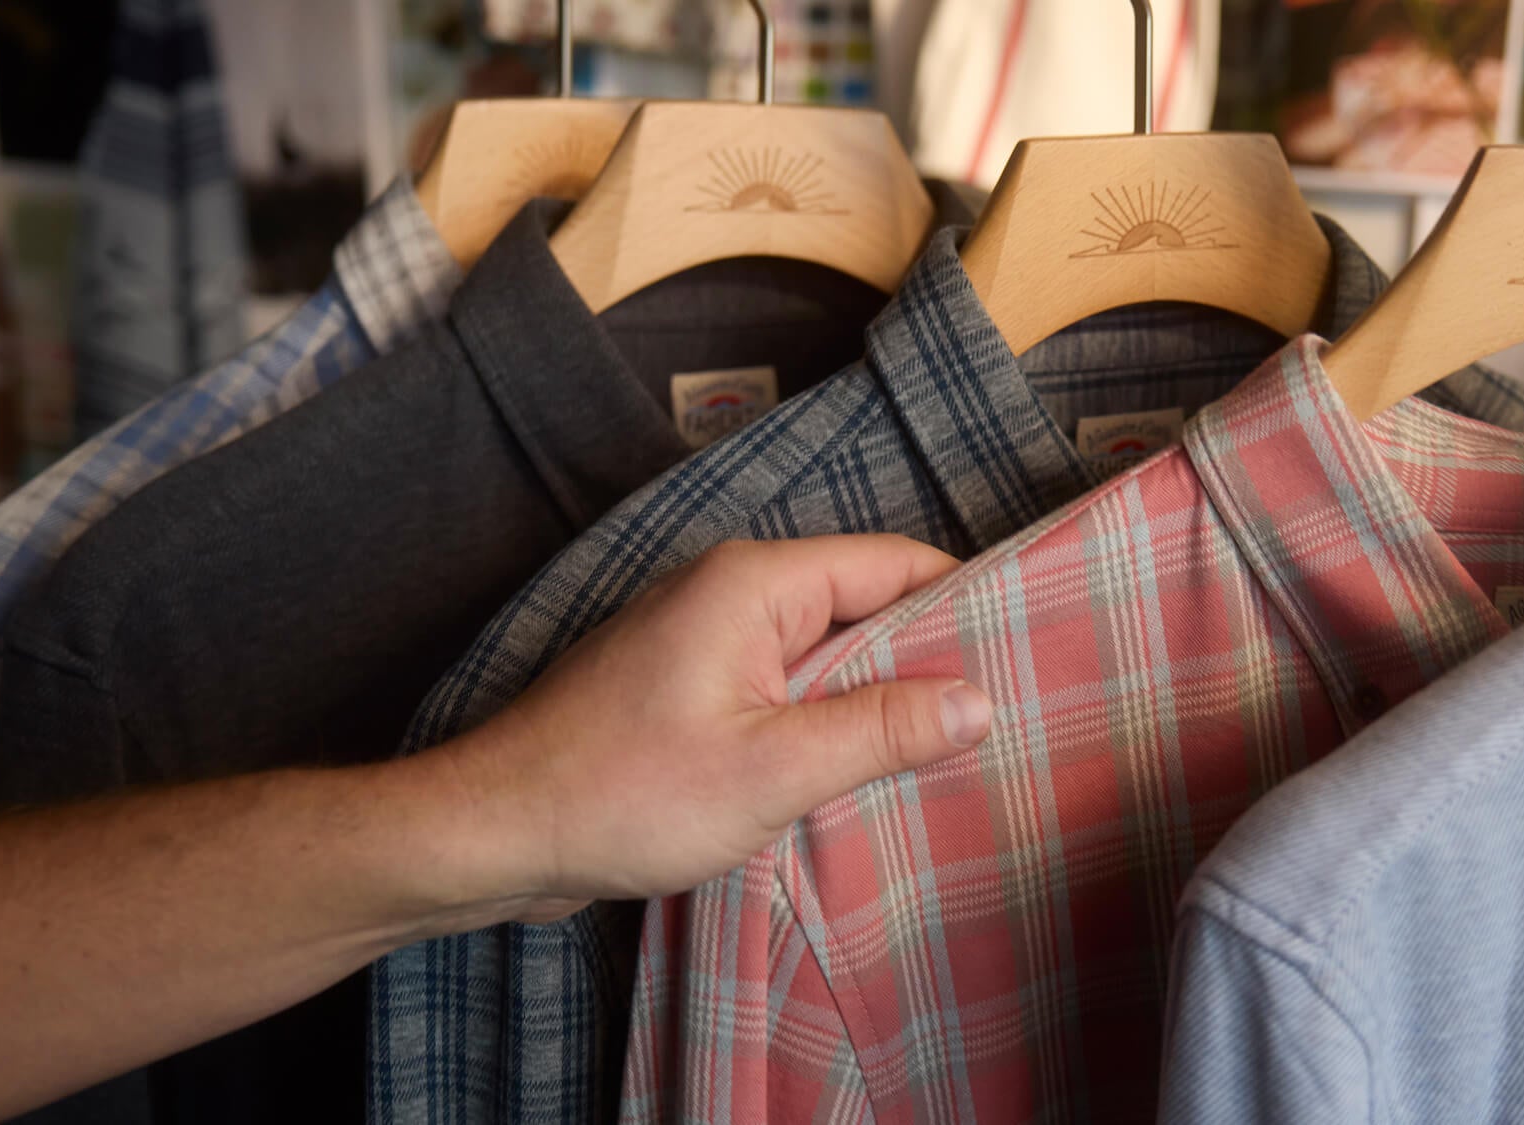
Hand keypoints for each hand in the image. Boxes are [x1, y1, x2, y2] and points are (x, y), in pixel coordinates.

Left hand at [439, 536, 992, 920]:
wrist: (494, 834)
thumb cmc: (623, 794)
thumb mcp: (776, 769)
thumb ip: (884, 729)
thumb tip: (980, 701)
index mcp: (756, 582)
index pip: (895, 564)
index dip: (966, 604)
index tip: (1029, 651)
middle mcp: (731, 592)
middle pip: (864, 606)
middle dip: (928, 659)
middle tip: (1004, 716)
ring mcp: (705, 640)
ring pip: (825, 654)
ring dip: (875, 700)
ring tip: (949, 751)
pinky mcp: (688, 689)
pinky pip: (783, 688)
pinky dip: (824, 722)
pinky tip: (860, 774)